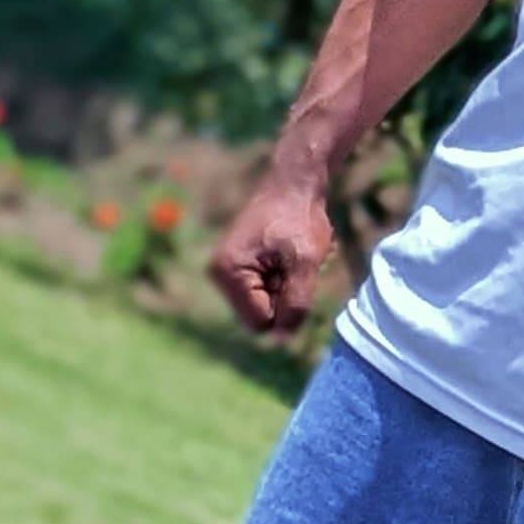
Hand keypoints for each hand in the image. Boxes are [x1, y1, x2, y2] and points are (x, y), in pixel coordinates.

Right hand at [208, 176, 333, 334]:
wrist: (294, 184)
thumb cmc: (300, 219)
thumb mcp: (305, 263)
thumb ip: (296, 303)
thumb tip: (282, 339)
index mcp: (229, 272)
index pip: (260, 323)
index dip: (286, 310)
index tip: (295, 275)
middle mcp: (218, 274)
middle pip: (258, 318)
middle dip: (282, 299)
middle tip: (292, 266)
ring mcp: (224, 272)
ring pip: (261, 307)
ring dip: (282, 291)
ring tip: (288, 260)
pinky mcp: (235, 269)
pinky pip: (260, 294)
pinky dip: (278, 282)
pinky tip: (283, 259)